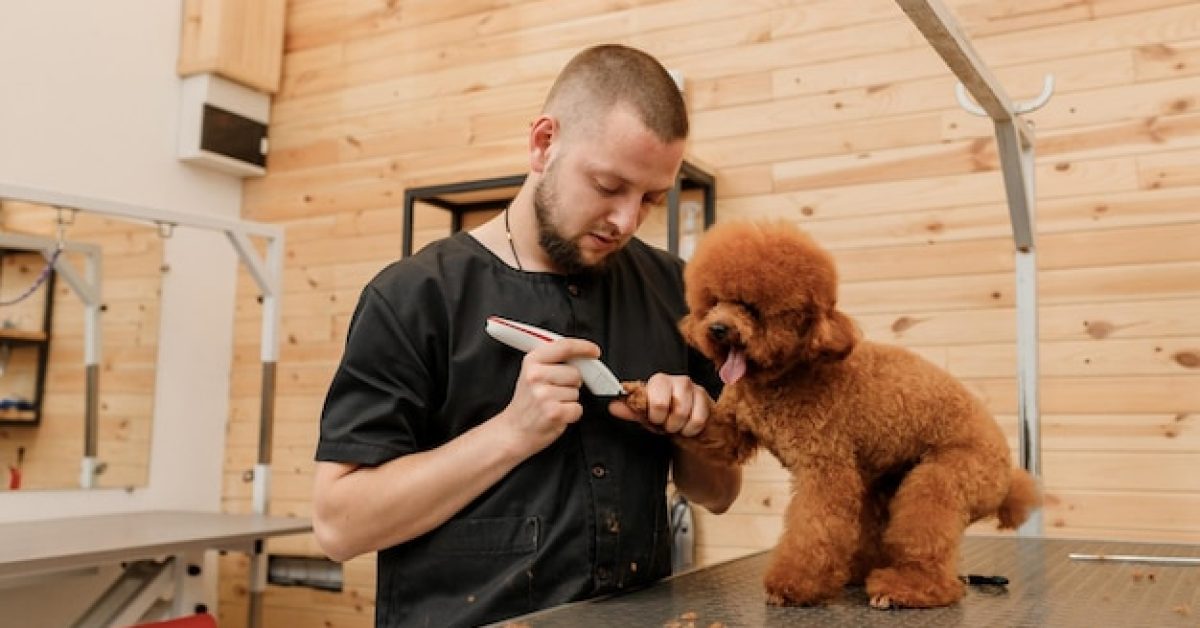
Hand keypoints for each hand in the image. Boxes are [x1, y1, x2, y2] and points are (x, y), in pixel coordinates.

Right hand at [497, 338, 599, 456]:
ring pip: (577, 391)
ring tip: (553, 403)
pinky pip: (578, 408)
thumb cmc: (527, 402)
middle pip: (575, 372)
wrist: (514, 430)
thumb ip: (553, 360)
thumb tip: (581, 356)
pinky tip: (557, 414)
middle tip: (555, 391)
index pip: (564, 346)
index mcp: (532, 361)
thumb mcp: (532, 373)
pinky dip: (572, 414)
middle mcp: (535, 375)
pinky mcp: (553, 412)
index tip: (594, 351)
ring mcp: (543, 394)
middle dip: (572, 383)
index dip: (584, 347)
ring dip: (570, 400)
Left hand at [609, 373, 709, 436]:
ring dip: (679, 427)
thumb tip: (613, 406)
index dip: (655, 414)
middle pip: (675, 408)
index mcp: (659, 381)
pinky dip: (691, 429)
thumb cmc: (663, 414)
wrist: (683, 421)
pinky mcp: (706, 399)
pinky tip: (686, 426)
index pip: (657, 399)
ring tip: (675, 425)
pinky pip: (699, 420)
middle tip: (665, 423)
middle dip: (668, 423)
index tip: (654, 418)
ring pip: (686, 414)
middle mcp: (679, 381)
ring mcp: (695, 389)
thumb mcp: (644, 414)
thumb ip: (630, 409)